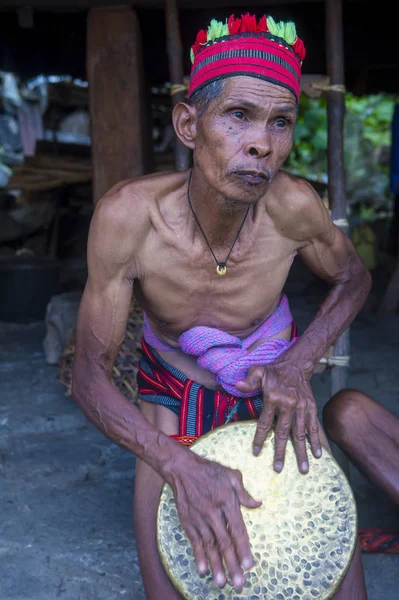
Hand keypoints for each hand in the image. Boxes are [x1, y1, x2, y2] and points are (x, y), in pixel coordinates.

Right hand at [169, 452, 260, 590]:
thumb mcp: (231, 475)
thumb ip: (244, 492)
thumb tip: (257, 504)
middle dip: (232, 564)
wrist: (182, 469)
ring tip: (222, 583)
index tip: (250, 565)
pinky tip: (203, 570)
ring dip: (216, 565)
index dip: (244, 549)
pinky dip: (198, 556)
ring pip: (209, 546)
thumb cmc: (209, 471)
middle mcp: (213, 512)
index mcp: (227, 500)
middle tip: (239, 583)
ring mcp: (199, 518)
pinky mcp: (188, 521)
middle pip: (224, 542)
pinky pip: (194, 542)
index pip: (237, 529)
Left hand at [235, 361, 321, 472]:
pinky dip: (316, 441)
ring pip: (301, 433)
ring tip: (302, 469)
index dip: (260, 438)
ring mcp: (302, 407)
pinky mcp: (311, 408)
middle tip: (278, 469)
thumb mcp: (258, 371)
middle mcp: (288, 404)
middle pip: (284, 433)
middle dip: (281, 452)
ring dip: (302, 452)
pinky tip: (318, 455)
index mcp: (273, 398)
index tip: (256, 452)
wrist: (296, 365)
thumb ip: (249, 381)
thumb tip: (238, 386)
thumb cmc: (273, 371)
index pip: (265, 423)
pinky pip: (313, 427)